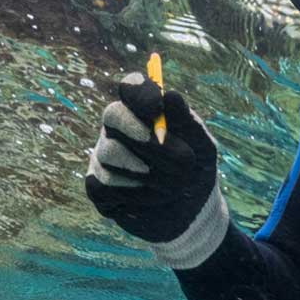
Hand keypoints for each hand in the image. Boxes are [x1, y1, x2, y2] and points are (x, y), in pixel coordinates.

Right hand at [82, 72, 218, 244]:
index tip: (157, 109)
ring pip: (109, 154)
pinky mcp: (97, 186)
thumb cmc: (195, 170)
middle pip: (113, 115)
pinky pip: (101, 185)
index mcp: (144, 110)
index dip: (139, 93)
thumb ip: (188, 123)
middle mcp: (119, 128)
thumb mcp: (201, 147)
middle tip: (175, 157)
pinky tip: (148, 200)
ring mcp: (104, 156)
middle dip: (143, 137)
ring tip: (173, 187)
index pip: (131, 86)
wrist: (190, 213)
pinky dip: (130, 195)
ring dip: (147, 174)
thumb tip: (170, 95)